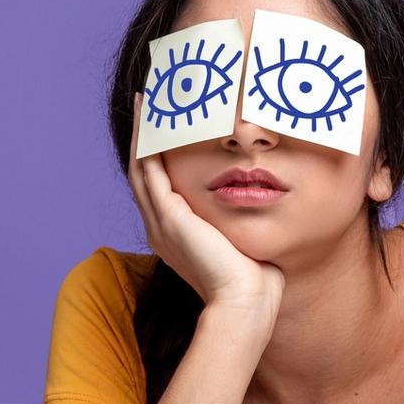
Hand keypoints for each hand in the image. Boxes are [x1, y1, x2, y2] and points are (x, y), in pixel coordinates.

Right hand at [128, 93, 285, 313]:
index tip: (165, 126)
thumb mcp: (243, 241)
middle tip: (149, 102)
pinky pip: (149, 169)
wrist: (246, 302)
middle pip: (142, 171)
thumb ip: (242, 221)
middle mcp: (160, 227)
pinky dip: (148, 141)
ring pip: (140, 166)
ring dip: (143, 132)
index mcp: (175, 235)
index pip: (159, 186)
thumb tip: (263, 201)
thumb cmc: (255, 279)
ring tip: (147, 101)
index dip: (158, 155)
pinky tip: (154, 118)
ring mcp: (161, 222)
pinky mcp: (169, 216)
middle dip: (145, 136)